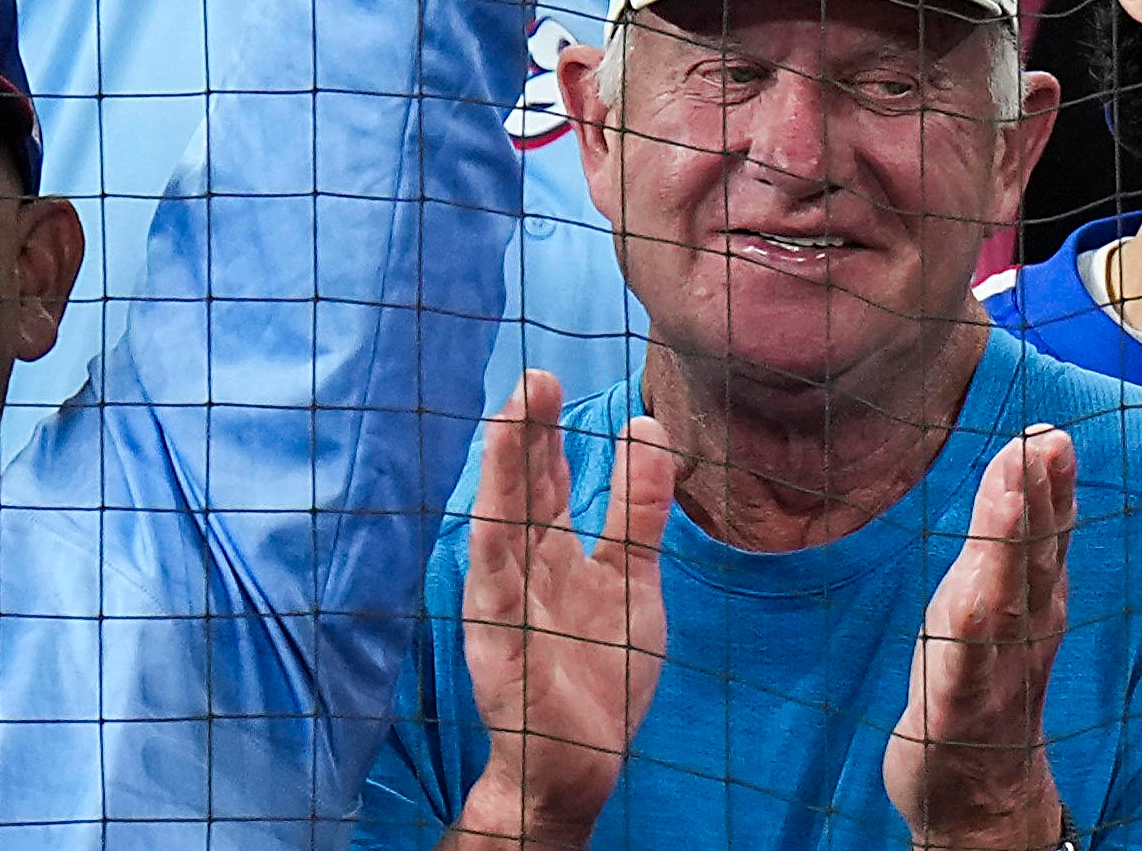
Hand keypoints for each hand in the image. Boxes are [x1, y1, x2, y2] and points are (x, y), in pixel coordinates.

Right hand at [454, 376, 678, 850]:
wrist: (580, 764)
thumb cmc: (600, 673)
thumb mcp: (632, 578)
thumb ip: (638, 510)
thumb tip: (647, 425)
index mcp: (550, 555)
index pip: (544, 483)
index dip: (545, 434)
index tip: (546, 379)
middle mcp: (521, 572)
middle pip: (521, 493)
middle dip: (523, 437)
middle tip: (531, 377)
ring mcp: (508, 608)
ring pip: (501, 528)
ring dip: (504, 474)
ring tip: (508, 418)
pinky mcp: (505, 648)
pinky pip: (498, 593)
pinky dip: (496, 550)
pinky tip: (494, 513)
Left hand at [886, 425, 1079, 850]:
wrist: (983, 797)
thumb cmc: (985, 683)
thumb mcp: (999, 601)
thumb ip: (1017, 534)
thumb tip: (1035, 453)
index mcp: (1036, 599)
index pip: (1047, 531)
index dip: (1048, 482)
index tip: (1048, 432)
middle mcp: (1026, 628)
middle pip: (1034, 556)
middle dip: (1037, 498)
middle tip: (1043, 443)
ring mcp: (995, 669)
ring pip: (1003, 599)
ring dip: (1008, 546)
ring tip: (1010, 494)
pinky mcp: (955, 710)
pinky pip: (963, 667)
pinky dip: (969, 634)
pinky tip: (968, 600)